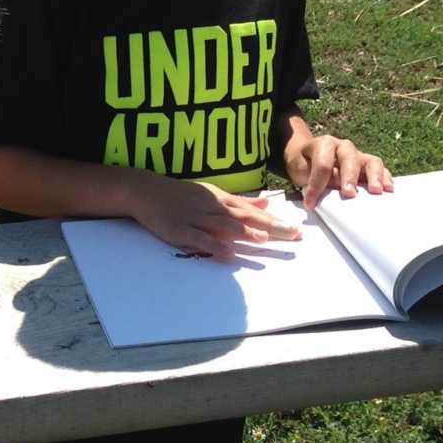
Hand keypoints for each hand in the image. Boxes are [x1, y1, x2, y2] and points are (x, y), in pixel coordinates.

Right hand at [126, 172, 301, 261]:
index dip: (274, 220)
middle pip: (245, 218)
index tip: (296, 228)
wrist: (146, 190)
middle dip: (269, 226)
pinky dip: (214, 245)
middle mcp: (212, 208)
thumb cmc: (181, 194)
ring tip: (263, 239)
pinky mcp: (180, 230)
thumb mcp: (213, 192)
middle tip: (292, 235)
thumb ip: (240, 201)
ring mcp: (196, 219)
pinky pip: (199, 239)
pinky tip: (227, 252)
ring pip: (224, 226)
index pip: (253, 211)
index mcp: (221, 199)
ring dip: (244, 232)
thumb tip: (266, 202)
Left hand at [285, 134, 393, 209]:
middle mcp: (344, 147)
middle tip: (349, 194)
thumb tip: (331, 191)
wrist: (307, 158)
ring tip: (375, 191)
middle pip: (350, 159)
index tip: (310, 203)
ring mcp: (359, 155)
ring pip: (371, 161)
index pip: (323, 164)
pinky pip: (381, 169)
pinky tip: (388, 190)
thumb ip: (313, 177)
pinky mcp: (368, 165)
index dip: (316, 185)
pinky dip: (385, 178)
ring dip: (374, 176)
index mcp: (324, 144)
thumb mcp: (301, 170)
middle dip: (349, 177)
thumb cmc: (305, 165)